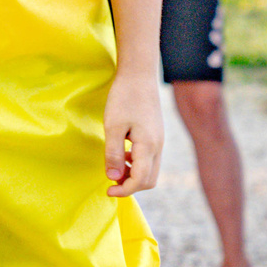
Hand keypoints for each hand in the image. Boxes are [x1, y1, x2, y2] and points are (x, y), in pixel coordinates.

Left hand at [103, 71, 162, 195]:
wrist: (139, 75)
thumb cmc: (124, 97)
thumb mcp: (113, 126)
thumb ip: (113, 153)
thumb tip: (112, 177)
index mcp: (148, 146)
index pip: (140, 181)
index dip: (124, 191)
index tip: (107, 190)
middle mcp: (158, 147)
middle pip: (149, 180)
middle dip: (130, 186)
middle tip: (110, 180)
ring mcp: (159, 141)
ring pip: (150, 171)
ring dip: (133, 175)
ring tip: (114, 166)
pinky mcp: (155, 136)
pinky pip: (149, 159)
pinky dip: (136, 164)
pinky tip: (122, 154)